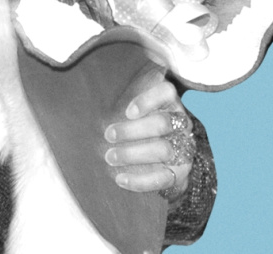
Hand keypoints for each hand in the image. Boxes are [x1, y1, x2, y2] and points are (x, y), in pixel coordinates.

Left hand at [104, 72, 194, 198]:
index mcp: (168, 102)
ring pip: (164, 149)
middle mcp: (180, 123)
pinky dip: (141, 180)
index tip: (128, 112)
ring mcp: (183, 148)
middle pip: (163, 123)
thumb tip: (88, 98)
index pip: (166, 92)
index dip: (148, 100)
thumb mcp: (129, 109)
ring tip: (110, 157)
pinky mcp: (180, 172)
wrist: (157, 162)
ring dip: (134, 154)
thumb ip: (119, 101)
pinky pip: (164, 178)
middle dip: (133, 130)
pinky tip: (121, 179)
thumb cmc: (134, 126)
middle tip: (108, 135)